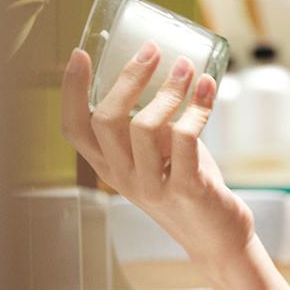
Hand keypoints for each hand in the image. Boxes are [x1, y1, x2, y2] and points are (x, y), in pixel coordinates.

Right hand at [60, 44, 254, 269]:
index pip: (74, 128)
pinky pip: (185, 138)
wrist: (218, 238)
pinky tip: (208, 87)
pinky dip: (198, 106)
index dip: (71, 91)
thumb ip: (153, 122)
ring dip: (170, 89)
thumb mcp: (158, 155)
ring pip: (145, 126)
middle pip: (106, 120)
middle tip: (152, 50)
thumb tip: (165, 69)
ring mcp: (152, 186)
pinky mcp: (186, 190)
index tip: (79, 54)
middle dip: (128, 77)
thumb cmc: (188, 185)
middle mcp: (123, 178)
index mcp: (109, 166)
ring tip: (188, 67)